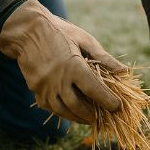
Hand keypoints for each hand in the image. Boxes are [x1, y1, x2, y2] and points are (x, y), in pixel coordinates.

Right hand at [0, 0, 124, 123]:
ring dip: (77, 117)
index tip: (117, 107)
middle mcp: (57, 79)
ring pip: (62, 110)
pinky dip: (62, 111)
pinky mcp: (35, 88)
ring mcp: (43, 86)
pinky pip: (49, 106)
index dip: (107, 101)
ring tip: (89, 119)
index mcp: (73, 66)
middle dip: (92, 115)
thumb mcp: (85, 40)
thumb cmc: (60, 32)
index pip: (93, 90)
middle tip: (103, 117)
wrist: (26, 30)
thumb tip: (123, 71)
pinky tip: (71, 112)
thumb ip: (104, 58)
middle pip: (77, 106)